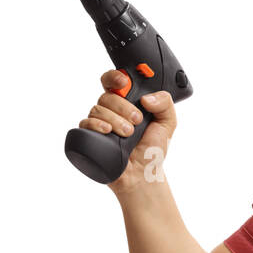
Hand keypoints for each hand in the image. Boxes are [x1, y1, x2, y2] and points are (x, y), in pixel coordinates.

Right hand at [77, 69, 177, 195]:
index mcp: (128, 102)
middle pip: (107, 95)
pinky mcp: (91, 136)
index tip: (123, 82)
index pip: (114, 82)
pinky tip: (108, 131)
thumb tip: (147, 98)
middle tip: (137, 121)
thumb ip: (165, 105)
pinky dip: (97, 125)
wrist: (143, 174)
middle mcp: (112, 110)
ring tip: (129, 134)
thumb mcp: (167, 124)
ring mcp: (101, 123)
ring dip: (115, 119)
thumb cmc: (153, 149)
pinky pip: (86, 123)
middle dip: (123, 106)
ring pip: (98, 108)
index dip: (115, 77)